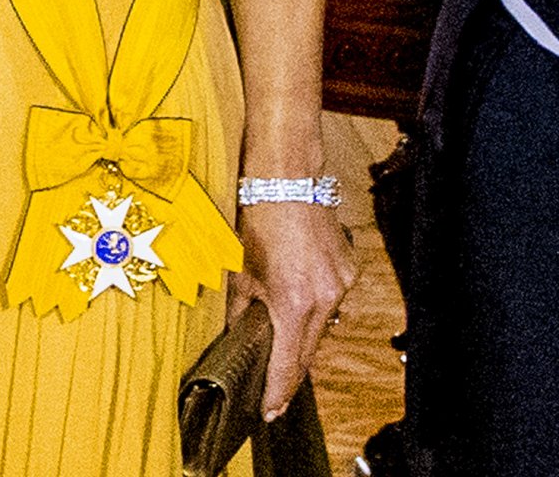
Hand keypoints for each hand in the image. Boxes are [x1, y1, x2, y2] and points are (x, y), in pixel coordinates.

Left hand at [228, 202, 357, 419]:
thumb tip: (238, 335)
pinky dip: (314, 302)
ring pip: (321, 325)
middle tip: (273, 387)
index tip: (270, 412)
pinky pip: (331, 300)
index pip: (288, 364)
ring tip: (281, 323)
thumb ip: (241, 309)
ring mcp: (341, 284)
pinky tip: (297, 287)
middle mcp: (324, 299)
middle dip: (290, 367)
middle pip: (307, 350)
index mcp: (294, 303)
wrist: (288, 175)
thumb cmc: (259, 215)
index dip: (277, 392)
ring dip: (302, 330)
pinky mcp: (348, 270)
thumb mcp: (240, 268)